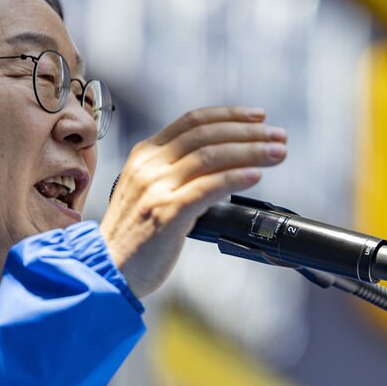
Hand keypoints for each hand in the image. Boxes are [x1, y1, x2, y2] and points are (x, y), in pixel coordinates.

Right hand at [100, 106, 286, 297]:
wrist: (107, 270)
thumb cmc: (134, 237)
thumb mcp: (148, 191)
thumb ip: (175, 173)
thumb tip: (222, 165)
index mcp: (145, 155)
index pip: (192, 121)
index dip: (229, 115)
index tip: (259, 117)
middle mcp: (150, 166)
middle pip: (207, 135)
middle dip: (249, 133)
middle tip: (279, 136)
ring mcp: (156, 188)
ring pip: (211, 157)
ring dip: (251, 152)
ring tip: (278, 153)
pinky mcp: (166, 213)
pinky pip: (207, 188)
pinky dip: (235, 179)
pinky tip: (256, 176)